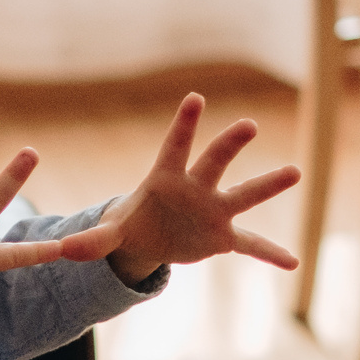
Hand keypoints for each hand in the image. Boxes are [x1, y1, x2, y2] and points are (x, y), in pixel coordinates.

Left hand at [91, 94, 299, 282]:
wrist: (152, 239)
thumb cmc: (132, 223)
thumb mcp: (110, 234)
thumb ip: (92, 240)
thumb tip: (63, 250)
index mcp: (165, 178)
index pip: (175, 147)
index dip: (183, 124)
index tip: (194, 97)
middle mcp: (196, 188)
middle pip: (214, 162)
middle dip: (229, 144)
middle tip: (248, 124)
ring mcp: (214, 211)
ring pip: (244, 195)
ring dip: (268, 184)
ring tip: (295, 172)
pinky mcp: (223, 236)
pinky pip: (251, 245)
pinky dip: (269, 254)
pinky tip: (293, 262)